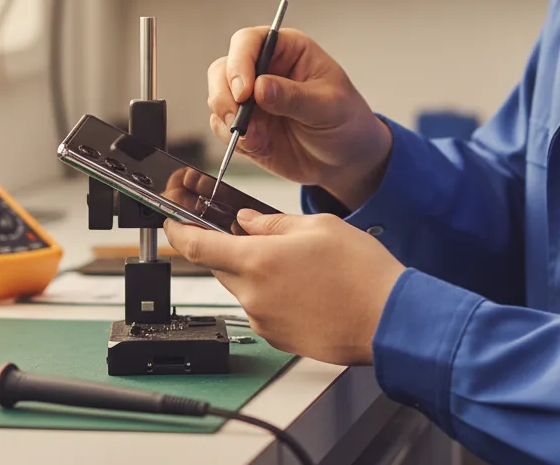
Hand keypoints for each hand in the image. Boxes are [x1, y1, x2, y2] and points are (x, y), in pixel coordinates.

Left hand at [164, 211, 405, 364]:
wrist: (389, 319)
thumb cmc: (361, 273)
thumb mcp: (317, 226)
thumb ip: (273, 223)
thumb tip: (247, 221)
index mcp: (258, 261)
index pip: (197, 246)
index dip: (177, 231)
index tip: (170, 220)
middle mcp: (254, 295)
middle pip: (220, 265)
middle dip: (229, 247)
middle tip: (255, 234)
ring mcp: (265, 321)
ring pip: (242, 287)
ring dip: (255, 271)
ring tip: (296, 262)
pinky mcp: (278, 338)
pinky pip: (261, 308)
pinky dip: (271, 293)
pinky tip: (303, 285)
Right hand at [207, 27, 391, 208]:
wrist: (346, 160)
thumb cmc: (346, 122)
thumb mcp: (329, 107)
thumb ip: (294, 97)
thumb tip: (260, 88)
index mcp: (288, 50)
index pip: (249, 42)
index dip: (240, 63)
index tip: (245, 92)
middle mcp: (264, 69)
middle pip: (223, 69)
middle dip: (225, 96)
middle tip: (239, 121)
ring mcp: (251, 98)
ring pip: (217, 98)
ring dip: (230, 121)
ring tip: (258, 140)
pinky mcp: (245, 124)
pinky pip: (222, 127)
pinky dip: (233, 140)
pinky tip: (260, 146)